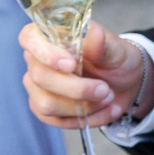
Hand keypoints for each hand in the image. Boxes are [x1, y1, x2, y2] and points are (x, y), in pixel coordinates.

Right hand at [21, 21, 148, 129]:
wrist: (124, 84)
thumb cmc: (115, 60)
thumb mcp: (116, 49)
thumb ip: (103, 43)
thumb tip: (95, 34)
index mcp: (48, 36)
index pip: (29, 38)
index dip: (45, 53)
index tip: (71, 65)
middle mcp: (37, 61)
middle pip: (40, 77)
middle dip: (76, 89)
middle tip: (104, 89)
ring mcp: (38, 87)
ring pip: (46, 104)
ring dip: (83, 106)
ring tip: (108, 98)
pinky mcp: (45, 110)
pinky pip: (57, 121)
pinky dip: (87, 119)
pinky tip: (106, 110)